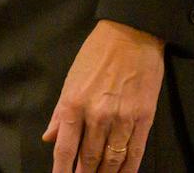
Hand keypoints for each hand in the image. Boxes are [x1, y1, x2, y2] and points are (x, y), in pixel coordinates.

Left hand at [44, 19, 163, 172]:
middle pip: (89, 158)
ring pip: (112, 159)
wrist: (132, 34)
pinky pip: (135, 153)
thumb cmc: (98, 53)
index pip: (65, 148)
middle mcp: (97, 115)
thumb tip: (50, 137)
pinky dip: (128, 169)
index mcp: (74, 103)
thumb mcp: (71, 79)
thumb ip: (60, 112)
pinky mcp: (144, 118)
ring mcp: (122, 118)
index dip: (62, 171)